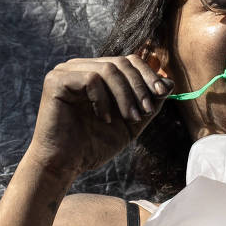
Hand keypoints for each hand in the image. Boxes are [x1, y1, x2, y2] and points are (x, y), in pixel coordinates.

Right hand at [28, 53, 170, 178]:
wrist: (65, 165)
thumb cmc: (94, 145)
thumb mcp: (131, 123)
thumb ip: (149, 103)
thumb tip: (169, 82)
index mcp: (96, 72)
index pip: (128, 61)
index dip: (148, 75)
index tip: (162, 93)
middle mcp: (80, 67)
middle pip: (121, 62)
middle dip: (139, 87)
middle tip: (146, 111)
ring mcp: (65, 71)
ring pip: (108, 69)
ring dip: (125, 95)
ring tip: (129, 118)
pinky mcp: (56, 80)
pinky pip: (90, 79)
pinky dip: (103, 100)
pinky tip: (103, 119)